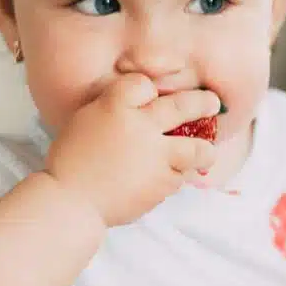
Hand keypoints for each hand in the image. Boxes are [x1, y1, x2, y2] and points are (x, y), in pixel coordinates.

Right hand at [44, 74, 219, 225]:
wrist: (71, 201)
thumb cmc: (73, 161)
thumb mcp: (87, 120)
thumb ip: (115, 107)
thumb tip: (145, 102)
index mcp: (115, 107)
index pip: (143, 84)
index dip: (151, 88)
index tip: (157, 94)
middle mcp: (142, 127)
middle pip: (184, 106)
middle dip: (204, 103)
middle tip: (213, 104)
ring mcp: (157, 156)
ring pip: (197, 149)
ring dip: (204, 150)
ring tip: (206, 151)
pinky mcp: (162, 183)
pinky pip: (179, 177)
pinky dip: (176, 176)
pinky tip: (167, 177)